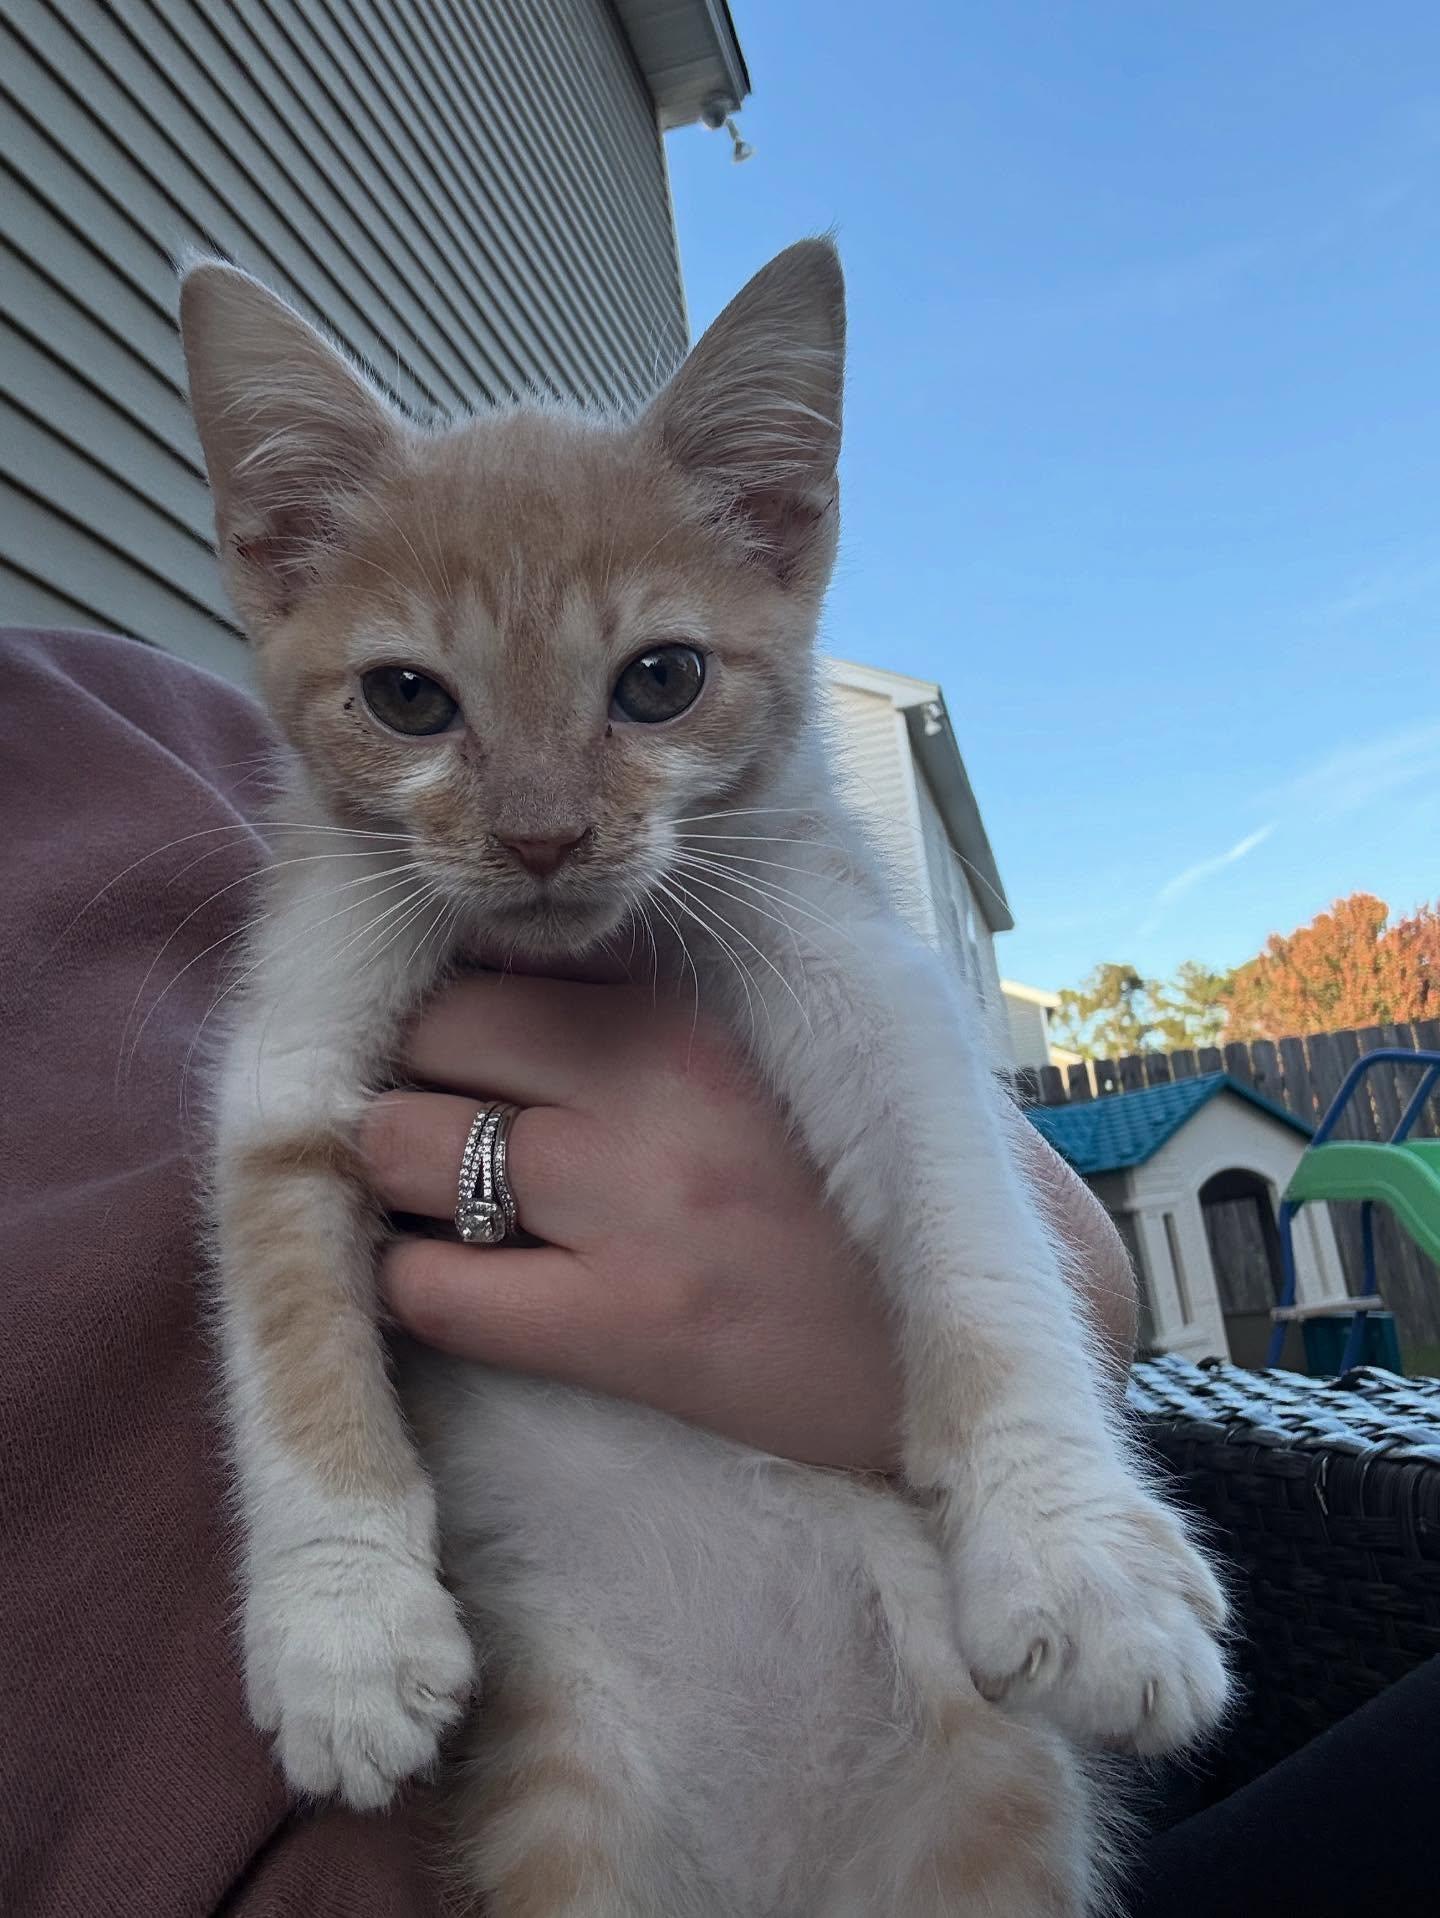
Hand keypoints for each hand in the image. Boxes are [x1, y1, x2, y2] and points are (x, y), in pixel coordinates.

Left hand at [361, 973, 1135, 1473]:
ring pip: (399, 1148)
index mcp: (702, 1008)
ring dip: (398, 1180)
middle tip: (440, 1126)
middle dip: (411, 1080)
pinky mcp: (625, 1325)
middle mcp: (655, 1084)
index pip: (500, 955)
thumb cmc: (877, 1187)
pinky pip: (431, 1290)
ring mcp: (633, 1203)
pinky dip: (417, 1290)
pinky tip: (465, 1293)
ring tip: (441, 1208)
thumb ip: (683, 999)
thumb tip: (547, 957)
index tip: (462, 1045)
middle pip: (427, 1035)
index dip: (459, 1004)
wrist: (975, 1338)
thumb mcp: (799, 1047)